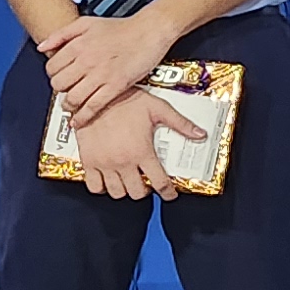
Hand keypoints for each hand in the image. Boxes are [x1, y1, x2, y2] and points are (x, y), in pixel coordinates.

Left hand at [43, 14, 180, 124]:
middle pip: (60, 84)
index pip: (52, 67)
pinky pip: (93, 106)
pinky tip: (79, 121)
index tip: (59, 78)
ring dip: (69, 106)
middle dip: (60, 91)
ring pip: (73, 97)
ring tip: (71, 106)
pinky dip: (83, 117)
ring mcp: (101, 74)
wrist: (149, 31)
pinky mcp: (116, 85)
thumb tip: (42, 47)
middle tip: (66, 91)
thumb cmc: (122, 27)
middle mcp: (87, 60)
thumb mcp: (87, 23)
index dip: (53, 75)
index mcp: (78, 45)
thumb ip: (62, 34)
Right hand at [67, 88, 205, 199]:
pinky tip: (108, 180)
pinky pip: (94, 186)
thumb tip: (200, 134)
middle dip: (145, 190)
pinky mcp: (89, 161)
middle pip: (137, 192)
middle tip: (146, 182)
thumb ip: (180, 123)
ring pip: (116, 193)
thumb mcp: (158, 108)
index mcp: (142, 151)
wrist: (95, 95)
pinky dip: (101, 188)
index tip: (169, 194)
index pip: (160, 182)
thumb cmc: (126, 99)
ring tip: (129, 181)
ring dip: (125, 190)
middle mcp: (123, 161)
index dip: (167, 193)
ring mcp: (105, 164)